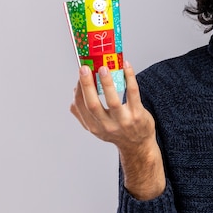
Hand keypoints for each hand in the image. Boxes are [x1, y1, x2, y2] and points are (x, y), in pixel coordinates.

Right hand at [70, 62, 165, 199]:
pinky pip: (133, 93)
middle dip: (87, 85)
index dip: (79, 89)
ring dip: (107, 83)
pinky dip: (130, 78)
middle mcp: (107, 126)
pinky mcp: (138, 115)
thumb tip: (73, 98)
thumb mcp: (98, 128)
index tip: (81, 74)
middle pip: (93, 105)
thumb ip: (84, 115)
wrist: (139, 146)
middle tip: (85, 68)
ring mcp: (124, 121)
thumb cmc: (117, 133)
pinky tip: (126, 66)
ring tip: (104, 68)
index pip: (81, 106)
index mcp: (94, 127)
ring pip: (113, 101)